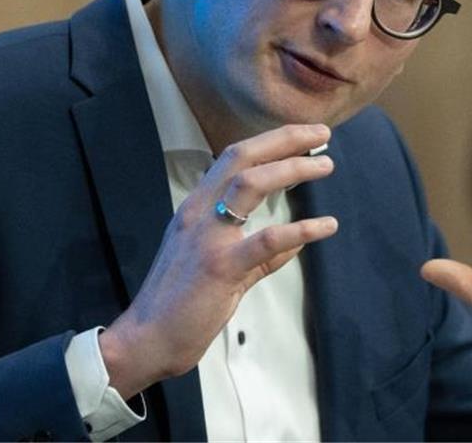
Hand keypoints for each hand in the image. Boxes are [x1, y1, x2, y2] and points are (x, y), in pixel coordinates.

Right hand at [99, 124, 336, 397]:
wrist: (146, 339)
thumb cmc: (179, 304)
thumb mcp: (217, 267)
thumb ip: (257, 254)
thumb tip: (293, 243)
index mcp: (196, 208)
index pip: (234, 158)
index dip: (270, 141)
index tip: (303, 134)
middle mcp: (199, 213)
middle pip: (242, 157)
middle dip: (284, 139)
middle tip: (322, 133)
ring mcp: (208, 237)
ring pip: (251, 184)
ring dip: (292, 168)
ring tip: (325, 165)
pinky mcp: (219, 267)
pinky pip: (266, 241)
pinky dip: (300, 229)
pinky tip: (326, 226)